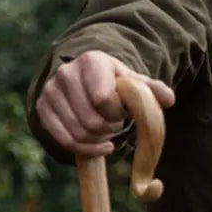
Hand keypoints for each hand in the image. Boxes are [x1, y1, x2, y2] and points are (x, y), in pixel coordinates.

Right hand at [35, 50, 174, 155]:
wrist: (88, 80)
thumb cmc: (116, 83)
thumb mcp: (135, 84)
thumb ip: (153, 90)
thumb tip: (169, 99)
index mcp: (92, 61)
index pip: (103, 99)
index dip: (117, 112)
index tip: (123, 110)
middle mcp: (66, 73)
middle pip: (91, 120)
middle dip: (109, 127)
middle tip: (116, 122)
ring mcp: (51, 91)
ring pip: (79, 133)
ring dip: (98, 138)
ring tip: (107, 129)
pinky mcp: (43, 109)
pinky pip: (64, 140)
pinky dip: (86, 149)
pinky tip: (100, 145)